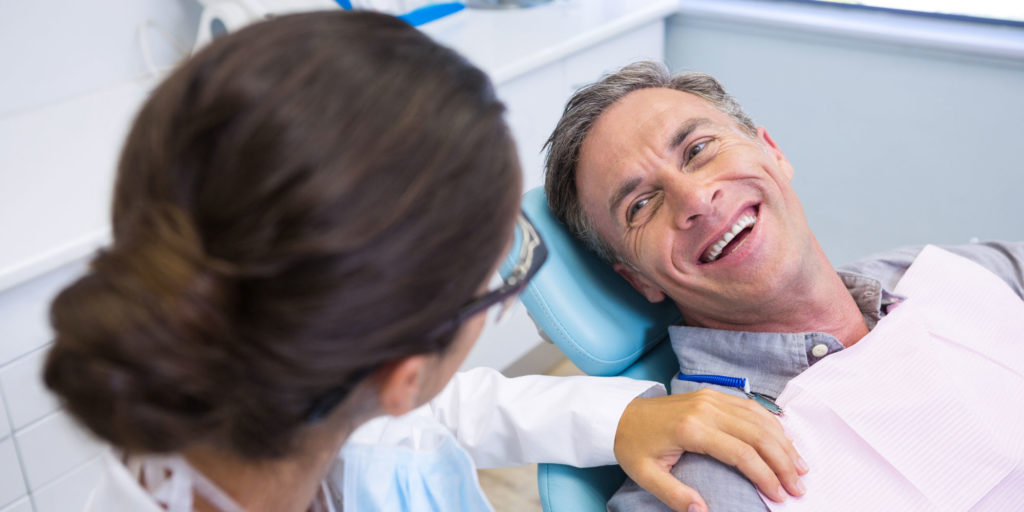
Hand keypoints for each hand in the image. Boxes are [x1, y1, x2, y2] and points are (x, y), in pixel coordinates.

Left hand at [614, 389, 807, 511]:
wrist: (620, 414)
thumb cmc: (634, 446)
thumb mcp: (646, 475)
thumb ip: (675, 495)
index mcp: (691, 429)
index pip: (741, 453)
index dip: (765, 475)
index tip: (780, 496)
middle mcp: (706, 409)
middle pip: (757, 434)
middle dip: (783, 462)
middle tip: (799, 486)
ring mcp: (711, 398)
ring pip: (759, 418)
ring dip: (783, 442)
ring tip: (801, 466)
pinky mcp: (713, 394)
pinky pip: (750, 406)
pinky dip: (772, 423)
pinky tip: (785, 439)